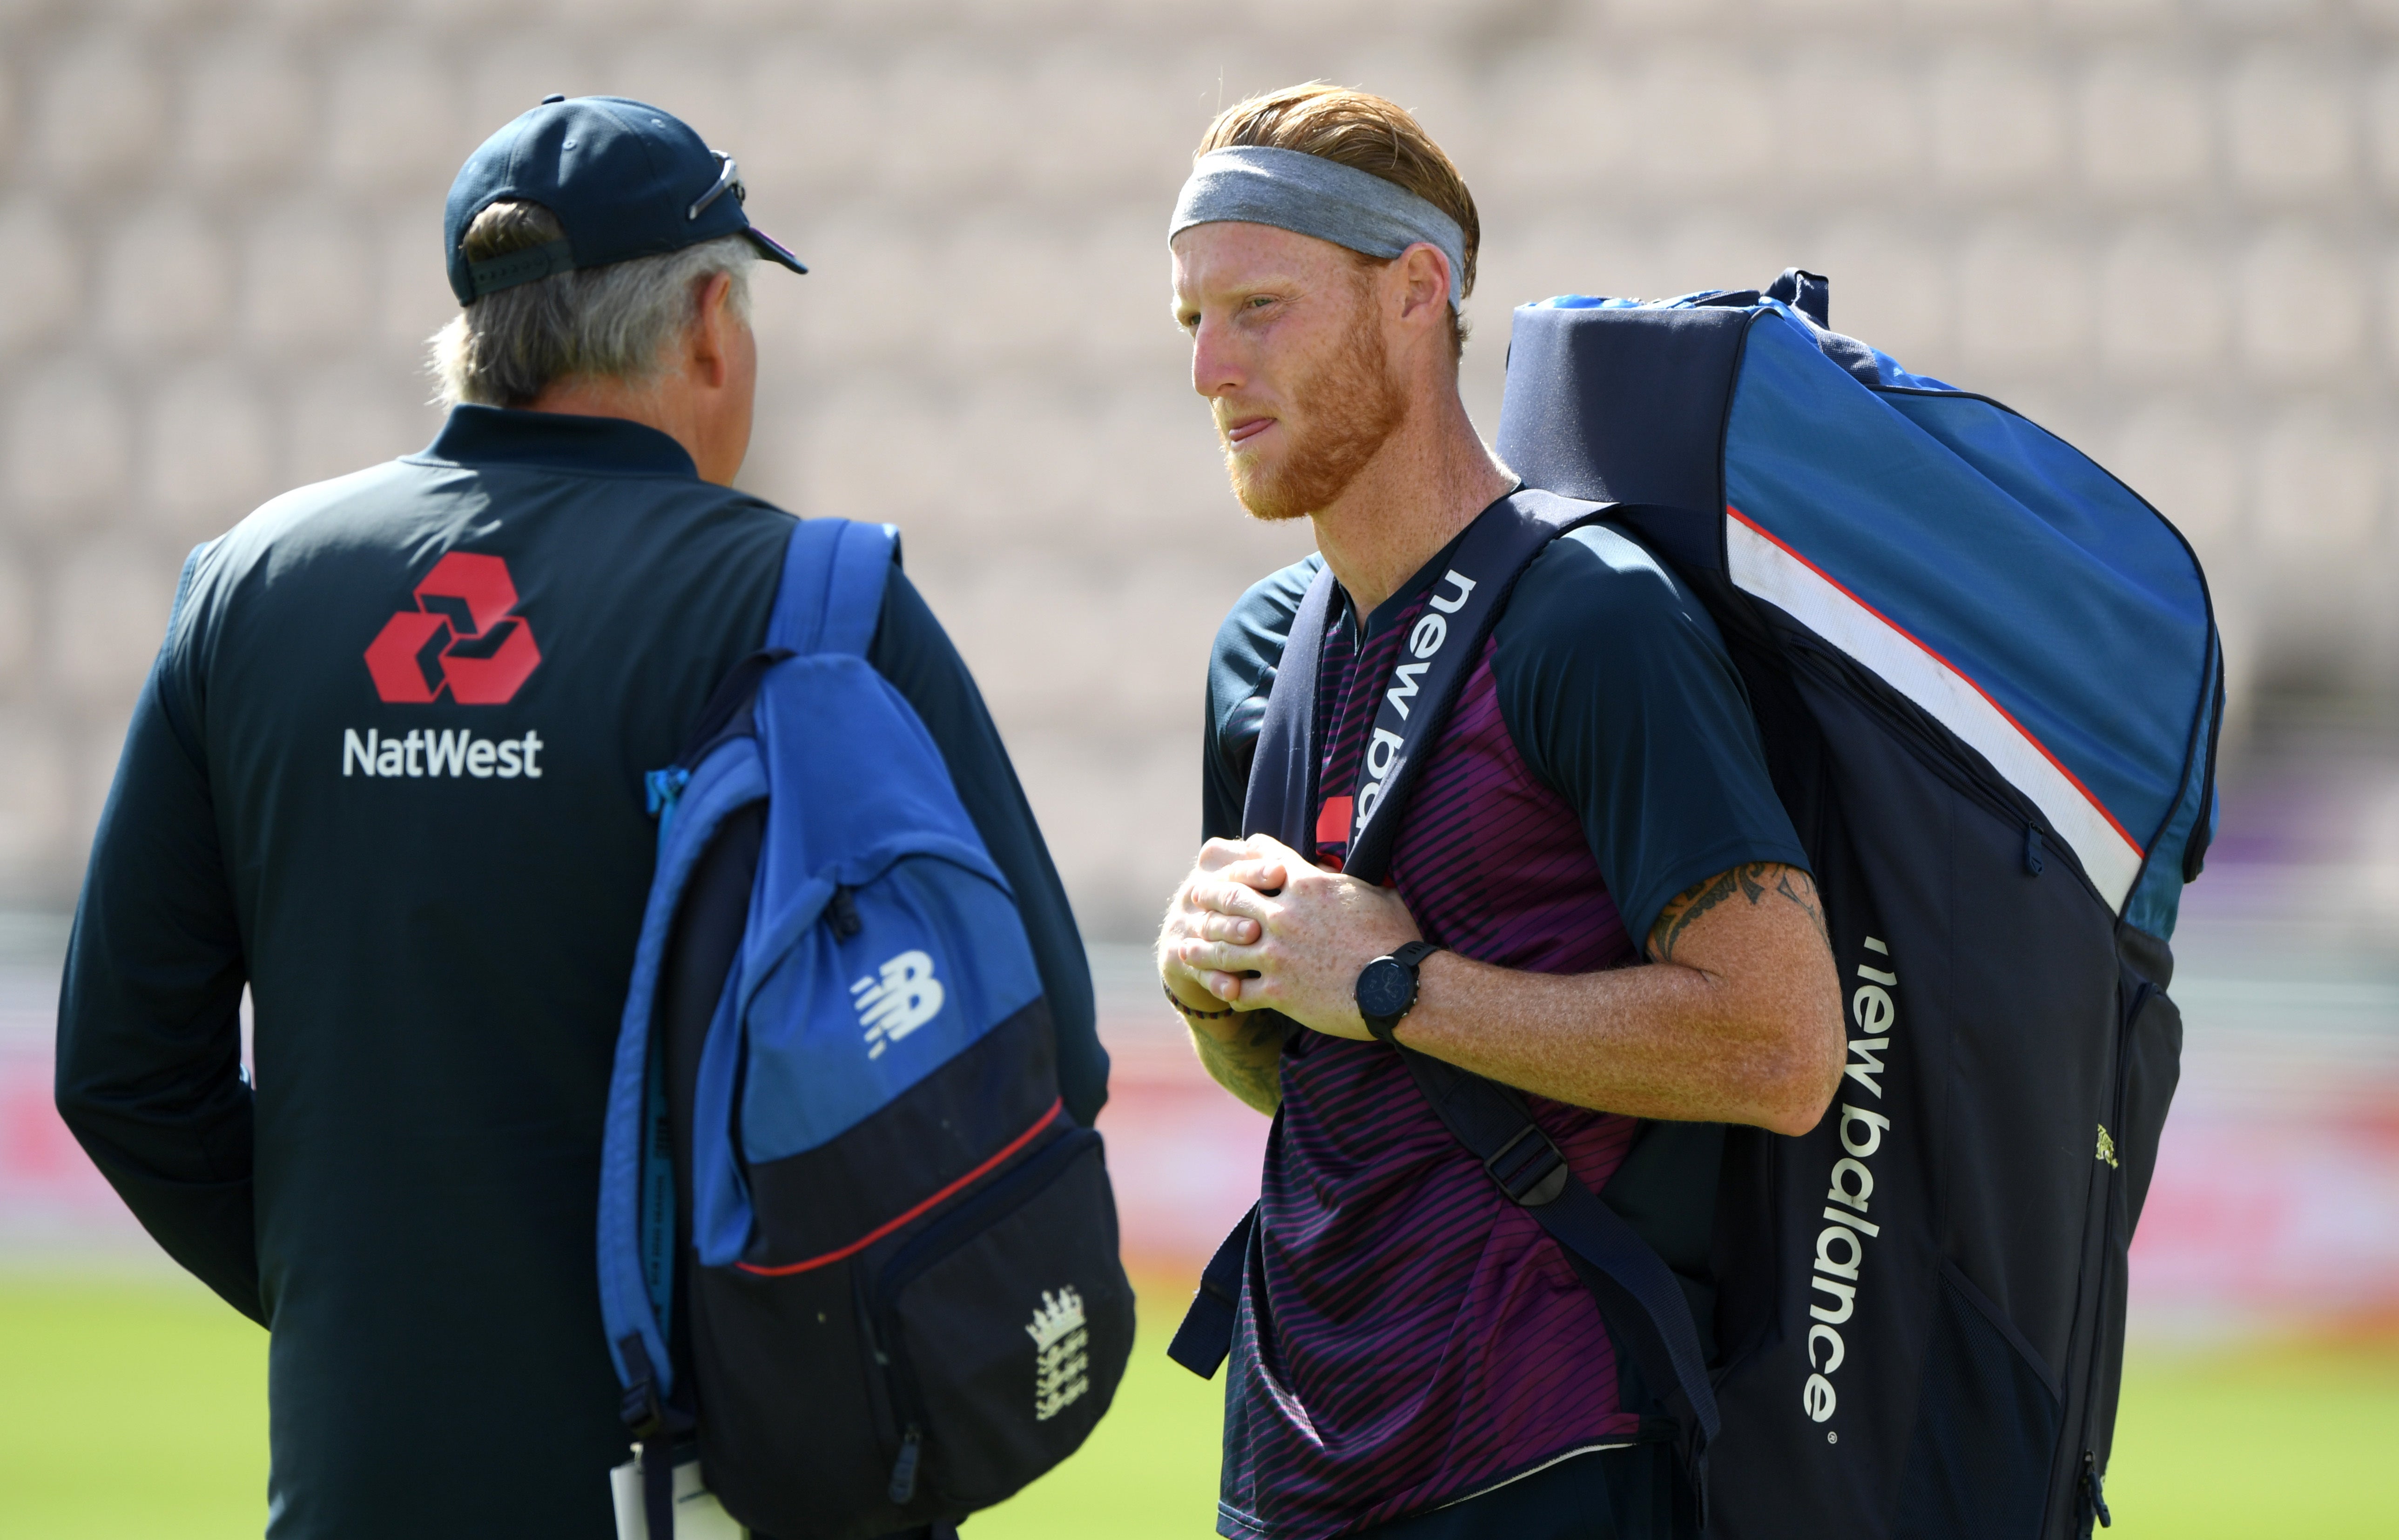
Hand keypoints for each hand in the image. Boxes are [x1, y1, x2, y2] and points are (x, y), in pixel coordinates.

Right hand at [1158, 837, 1283, 1014]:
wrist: (1213, 946)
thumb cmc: (1253, 909)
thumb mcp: (1260, 886)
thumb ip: (1285, 872)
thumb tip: (1324, 869)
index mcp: (1214, 864)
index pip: (1236, 862)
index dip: (1258, 867)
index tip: (1281, 872)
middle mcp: (1194, 892)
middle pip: (1220, 894)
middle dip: (1243, 903)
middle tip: (1264, 914)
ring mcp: (1184, 924)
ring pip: (1209, 930)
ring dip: (1229, 936)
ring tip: (1252, 942)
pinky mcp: (1178, 957)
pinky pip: (1199, 970)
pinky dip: (1216, 980)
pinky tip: (1233, 990)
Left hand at [1171, 834, 1421, 1039]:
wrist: (1399, 987)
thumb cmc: (1396, 938)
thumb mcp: (1376, 894)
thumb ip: (1352, 881)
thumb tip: (1354, 869)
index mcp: (1307, 886)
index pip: (1264, 860)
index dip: (1246, 857)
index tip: (1233, 858)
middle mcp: (1284, 917)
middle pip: (1231, 899)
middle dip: (1210, 897)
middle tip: (1196, 898)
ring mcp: (1277, 955)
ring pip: (1223, 947)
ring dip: (1203, 948)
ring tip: (1187, 949)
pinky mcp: (1278, 992)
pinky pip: (1239, 991)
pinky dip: (1227, 990)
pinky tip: (1221, 991)